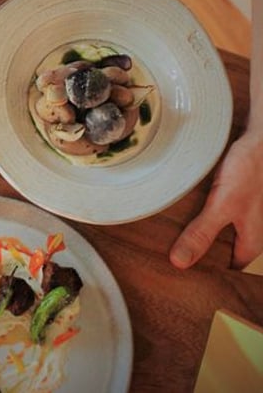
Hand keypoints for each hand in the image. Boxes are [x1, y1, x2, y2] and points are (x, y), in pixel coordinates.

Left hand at [170, 130, 262, 268]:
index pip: (229, 270)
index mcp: (252, 241)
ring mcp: (243, 215)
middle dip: (199, 255)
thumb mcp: (223, 206)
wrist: (261, 140)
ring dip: (197, 235)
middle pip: (222, 252)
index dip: (207, 276)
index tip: (181, 281)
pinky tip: (179, 214)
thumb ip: (202, 233)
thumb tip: (179, 263)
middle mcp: (250, 230)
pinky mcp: (234, 199)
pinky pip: (214, 215)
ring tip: (167, 240)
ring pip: (218, 233)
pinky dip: (199, 217)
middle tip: (168, 260)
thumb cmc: (250, 172)